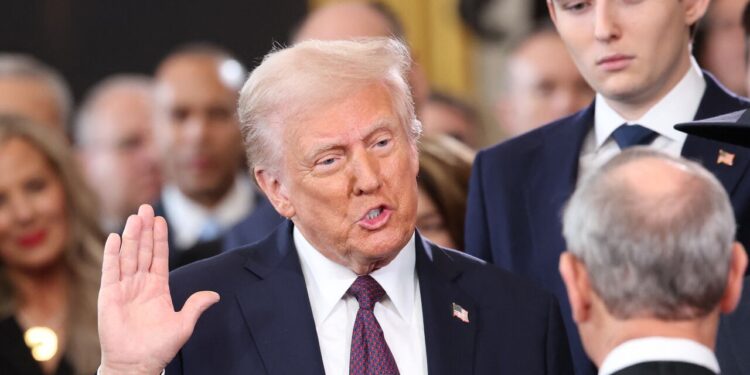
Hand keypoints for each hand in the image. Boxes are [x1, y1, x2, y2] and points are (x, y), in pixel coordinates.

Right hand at [97, 204, 219, 374]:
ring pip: (128, 256)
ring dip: (131, 236)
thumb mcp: (183, 324)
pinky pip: (110, 271)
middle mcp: (140, 284)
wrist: (136, 364)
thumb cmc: (158, 347)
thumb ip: (196, 306)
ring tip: (134, 217)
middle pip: (142, 251)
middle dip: (144, 230)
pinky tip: (114, 238)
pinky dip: (112, 254)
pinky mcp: (109, 296)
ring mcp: (124, 288)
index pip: (159, 257)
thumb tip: (215, 295)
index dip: (159, 238)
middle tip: (146, 208)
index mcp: (158, 288)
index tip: (160, 219)